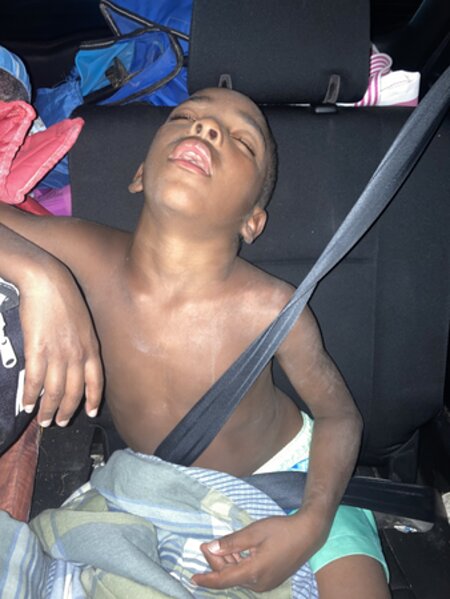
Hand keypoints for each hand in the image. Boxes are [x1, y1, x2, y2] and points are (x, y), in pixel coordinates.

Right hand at [19, 263, 102, 426]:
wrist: (47, 282)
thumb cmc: (65, 300)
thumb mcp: (84, 324)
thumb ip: (83, 345)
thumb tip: (77, 363)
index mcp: (91, 348)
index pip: (96, 382)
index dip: (93, 399)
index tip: (91, 412)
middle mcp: (77, 355)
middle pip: (74, 392)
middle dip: (66, 411)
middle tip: (59, 422)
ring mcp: (58, 354)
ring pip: (54, 392)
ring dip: (48, 410)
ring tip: (43, 420)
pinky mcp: (37, 351)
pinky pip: (35, 381)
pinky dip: (30, 396)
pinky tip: (27, 404)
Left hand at [192, 510, 328, 592]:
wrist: (309, 534)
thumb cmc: (281, 530)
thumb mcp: (254, 532)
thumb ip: (231, 543)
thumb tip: (211, 548)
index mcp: (253, 572)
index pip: (223, 580)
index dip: (206, 579)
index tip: (192, 577)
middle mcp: (259, 583)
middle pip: (229, 577)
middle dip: (216, 563)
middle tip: (207, 544)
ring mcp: (266, 583)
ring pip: (238, 576)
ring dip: (227, 563)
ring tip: (220, 545)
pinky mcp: (270, 580)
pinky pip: (248, 576)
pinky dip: (238, 565)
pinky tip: (236, 552)